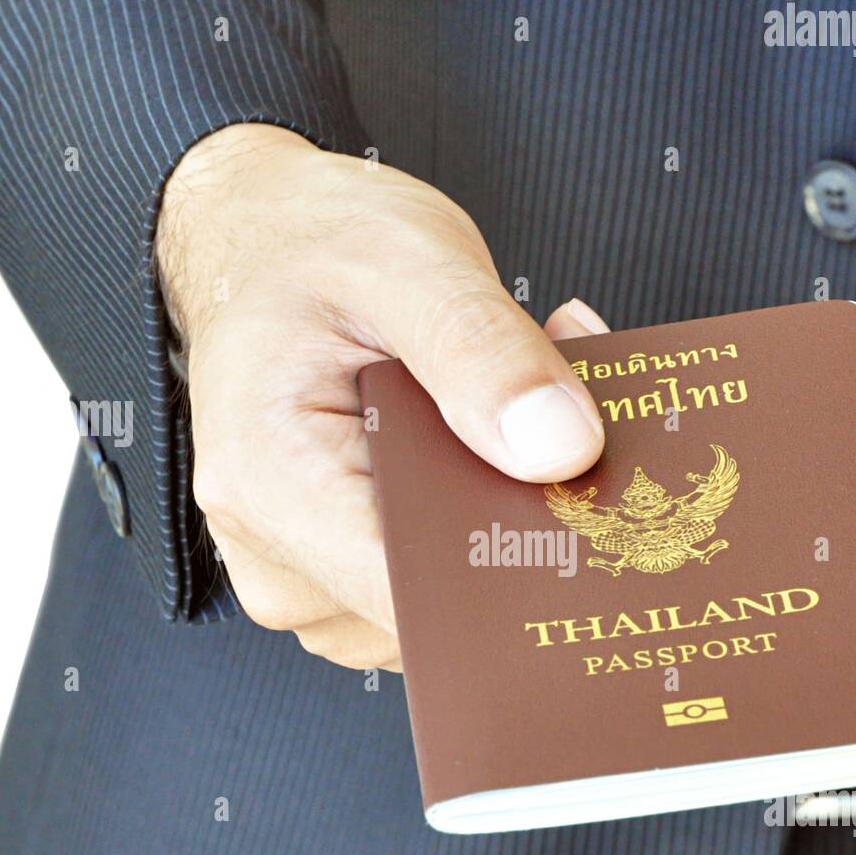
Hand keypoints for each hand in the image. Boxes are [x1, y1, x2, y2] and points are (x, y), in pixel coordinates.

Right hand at [156, 123, 608, 669]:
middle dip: (527, 525)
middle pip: (444, 606)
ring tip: (515, 410)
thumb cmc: (311, 248)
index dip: (518, 570)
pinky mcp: (341, 578)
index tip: (594, 514)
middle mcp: (280, 557)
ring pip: (452, 600)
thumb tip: (563, 448)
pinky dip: (482, 519)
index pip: (417, 596)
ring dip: (509, 515)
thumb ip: (483, 350)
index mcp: (271, 482)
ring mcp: (309, 580)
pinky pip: (436, 583)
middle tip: (572, 423)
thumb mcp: (406, 260)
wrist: (261, 249)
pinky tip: (489, 441)